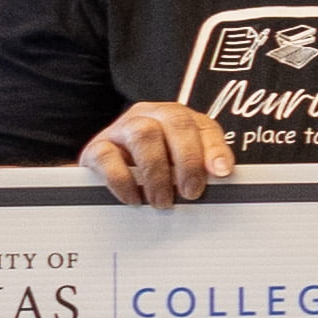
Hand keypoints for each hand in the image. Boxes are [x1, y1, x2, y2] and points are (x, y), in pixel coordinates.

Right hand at [88, 101, 234, 206]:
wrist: (103, 172)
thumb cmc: (150, 169)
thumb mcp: (179, 166)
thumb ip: (200, 168)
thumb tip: (220, 177)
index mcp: (177, 118)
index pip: (203, 125)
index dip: (215, 149)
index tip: (221, 173)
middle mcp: (150, 116)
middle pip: (175, 121)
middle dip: (187, 160)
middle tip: (190, 193)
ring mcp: (121, 128)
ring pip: (143, 134)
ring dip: (157, 172)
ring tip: (161, 201)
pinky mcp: (96, 147)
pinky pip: (107, 156)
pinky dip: (123, 181)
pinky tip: (133, 199)